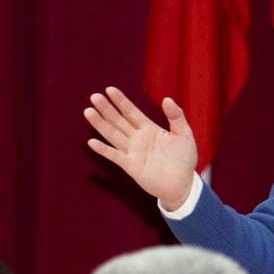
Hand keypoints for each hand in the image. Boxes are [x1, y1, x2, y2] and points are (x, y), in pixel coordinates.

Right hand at [84, 87, 197, 210]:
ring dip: (101, 124)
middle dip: (107, 109)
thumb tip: (167, 99)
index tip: (109, 89)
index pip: (132, 112)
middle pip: (119, 121)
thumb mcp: (184, 134)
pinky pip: (115, 156)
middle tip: (94, 97)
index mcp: (149, 129)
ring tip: (88, 112)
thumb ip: (176, 116)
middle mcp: (138, 138)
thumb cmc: (184, 159)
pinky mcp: (131, 166)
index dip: (121, 101)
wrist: (183, 184)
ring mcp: (133, 152)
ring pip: (113, 135)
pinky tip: (92, 142)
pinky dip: (103, 150)